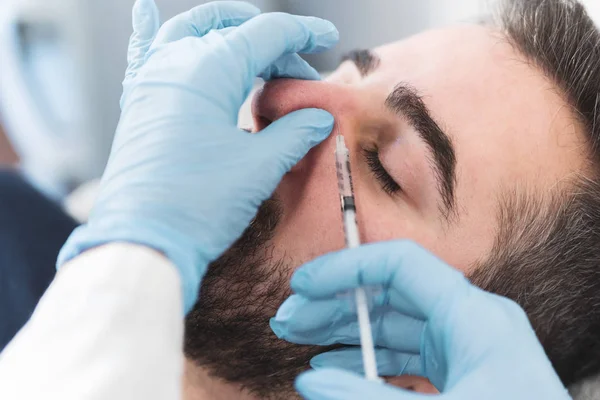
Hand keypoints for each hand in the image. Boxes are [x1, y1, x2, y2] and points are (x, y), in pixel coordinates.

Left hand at [57, 0, 338, 311]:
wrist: (145, 240)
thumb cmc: (200, 203)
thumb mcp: (261, 165)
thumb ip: (295, 132)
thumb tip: (319, 118)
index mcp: (209, 69)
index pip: (266, 32)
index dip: (302, 32)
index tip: (326, 37)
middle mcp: (175, 63)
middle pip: (234, 30)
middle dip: (272, 41)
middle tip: (299, 68)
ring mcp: (151, 79)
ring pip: (193, 32)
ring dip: (228, 30)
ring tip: (255, 42)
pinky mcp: (139, 101)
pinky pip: (147, 50)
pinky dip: (153, 29)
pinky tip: (145, 10)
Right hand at [270, 241, 570, 399]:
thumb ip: (368, 397)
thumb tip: (309, 382)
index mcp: (474, 315)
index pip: (399, 265)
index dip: (346, 268)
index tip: (303, 285)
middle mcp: (468, 322)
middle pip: (388, 294)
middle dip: (334, 303)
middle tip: (289, 319)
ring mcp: (463, 347)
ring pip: (391, 324)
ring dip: (344, 330)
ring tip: (301, 339)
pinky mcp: (458, 372)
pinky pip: (403, 354)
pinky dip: (366, 358)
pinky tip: (335, 366)